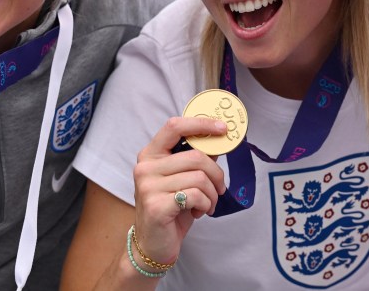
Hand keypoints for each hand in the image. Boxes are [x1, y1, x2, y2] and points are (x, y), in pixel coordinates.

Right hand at [131, 117, 227, 268]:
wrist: (154, 244)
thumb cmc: (172, 207)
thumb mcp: (184, 178)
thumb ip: (196, 158)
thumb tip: (219, 139)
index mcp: (150, 154)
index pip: (175, 126)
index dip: (201, 124)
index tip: (223, 128)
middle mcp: (145, 167)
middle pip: (196, 157)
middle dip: (216, 174)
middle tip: (220, 188)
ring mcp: (148, 186)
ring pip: (199, 178)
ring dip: (212, 194)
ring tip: (207, 204)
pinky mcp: (156, 206)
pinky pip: (196, 196)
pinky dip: (205, 204)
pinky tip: (199, 211)